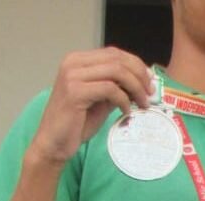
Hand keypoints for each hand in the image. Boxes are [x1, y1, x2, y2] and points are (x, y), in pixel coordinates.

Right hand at [30, 47, 154, 166]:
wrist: (54, 144)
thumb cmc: (76, 125)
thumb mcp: (100, 101)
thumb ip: (116, 88)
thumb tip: (140, 83)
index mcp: (78, 61)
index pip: (114, 53)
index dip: (136, 65)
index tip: (149, 81)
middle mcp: (73, 63)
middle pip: (117, 59)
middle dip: (139, 75)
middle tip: (150, 93)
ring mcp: (72, 75)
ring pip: (116, 71)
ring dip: (135, 87)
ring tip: (142, 103)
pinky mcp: (75, 91)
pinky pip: (110, 89)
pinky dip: (123, 99)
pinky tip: (125, 111)